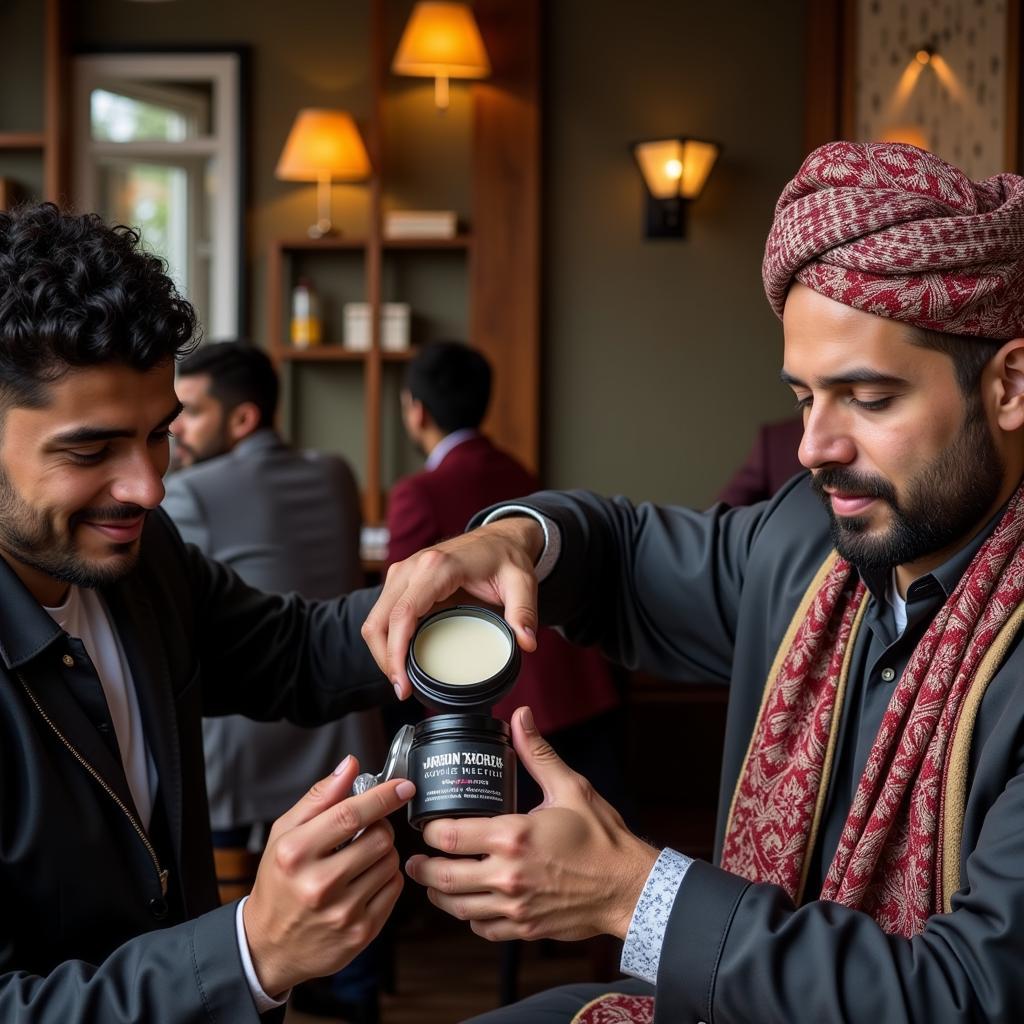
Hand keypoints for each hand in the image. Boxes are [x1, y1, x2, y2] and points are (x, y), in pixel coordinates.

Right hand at [243, 757, 413, 995]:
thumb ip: (319, 797)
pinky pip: (394, 888)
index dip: (383, 796)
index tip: (403, 786)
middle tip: (366, 831)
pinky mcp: (361, 933)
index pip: (351, 814)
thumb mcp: (284, 833)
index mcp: (296, 853)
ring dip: (384, 853)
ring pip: (390, 862)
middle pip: (379, 838)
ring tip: (361, 858)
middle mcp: (318, 885)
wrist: (270, 945)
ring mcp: (342, 912)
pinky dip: (387, 877)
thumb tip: (351, 765)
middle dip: (380, 826)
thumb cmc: (279, 881)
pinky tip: (365, 880)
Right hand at [361, 517, 544, 698]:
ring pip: (375, 618)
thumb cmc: (507, 558)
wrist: (498, 537)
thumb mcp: (522, 583)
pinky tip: (402, 659)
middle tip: (402, 690)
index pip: (404, 613)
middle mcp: (413, 567)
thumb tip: (526, 643)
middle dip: (384, 660)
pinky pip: (383, 614)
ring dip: (382, 652)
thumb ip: (524, 612)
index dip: (396, 652)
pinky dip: (387, 639)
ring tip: (401, 680)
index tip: (402, 683)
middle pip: (379, 620)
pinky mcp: (402, 580)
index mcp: (438, 567)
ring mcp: (403, 572)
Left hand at [405, 706, 658, 942]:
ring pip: (459, 908)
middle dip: (422, 869)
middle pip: (445, 877)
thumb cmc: (602, 839)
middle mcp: (508, 875)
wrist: (628, 887)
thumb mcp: (570, 788)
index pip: (452, 835)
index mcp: (514, 836)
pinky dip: (470, 918)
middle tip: (413, 861)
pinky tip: (470, 904)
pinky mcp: (525, 928)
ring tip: (432, 883)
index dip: (430, 830)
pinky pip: (483, 929)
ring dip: (439, 896)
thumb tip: (521, 718)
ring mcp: (515, 906)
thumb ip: (538, 754)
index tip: (427, 825)